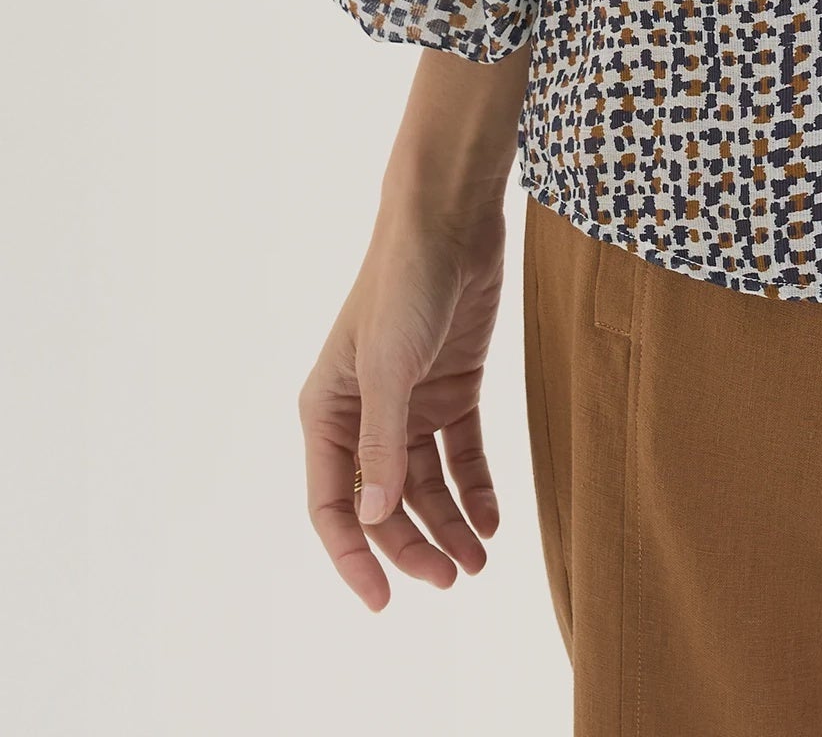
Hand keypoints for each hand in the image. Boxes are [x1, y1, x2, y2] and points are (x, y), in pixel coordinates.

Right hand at [300, 192, 507, 610]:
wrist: (450, 221)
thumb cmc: (404, 285)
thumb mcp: (389, 368)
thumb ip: (383, 444)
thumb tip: (378, 517)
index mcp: (327, 412)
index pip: (333, 505)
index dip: (355, 557)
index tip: (385, 601)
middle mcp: (364, 415)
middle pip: (386, 502)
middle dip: (414, 546)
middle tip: (453, 579)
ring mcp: (410, 402)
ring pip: (426, 484)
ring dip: (450, 523)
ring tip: (480, 561)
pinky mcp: (453, 386)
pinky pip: (461, 452)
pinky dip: (476, 486)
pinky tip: (493, 517)